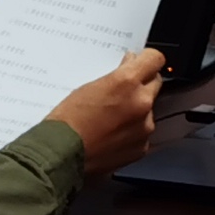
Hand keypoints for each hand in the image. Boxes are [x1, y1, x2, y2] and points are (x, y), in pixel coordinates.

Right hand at [46, 48, 165, 174]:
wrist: (59, 155)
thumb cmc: (67, 121)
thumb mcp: (88, 87)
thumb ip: (116, 75)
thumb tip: (130, 65)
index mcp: (127, 82)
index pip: (155, 59)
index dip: (147, 59)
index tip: (141, 62)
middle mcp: (141, 102)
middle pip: (155, 83)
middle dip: (142, 84)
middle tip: (123, 91)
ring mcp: (144, 127)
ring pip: (148, 110)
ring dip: (136, 110)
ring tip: (111, 119)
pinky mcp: (141, 147)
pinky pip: (142, 132)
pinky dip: (131, 132)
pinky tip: (112, 135)